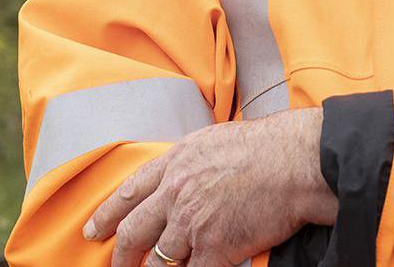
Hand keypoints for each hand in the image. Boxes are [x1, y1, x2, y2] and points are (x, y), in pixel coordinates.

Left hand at [83, 108, 336, 266]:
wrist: (298, 162)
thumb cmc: (270, 147)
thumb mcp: (217, 140)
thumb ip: (193, 161)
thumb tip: (184, 176)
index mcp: (177, 163)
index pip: (130, 191)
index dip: (108, 214)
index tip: (95, 230)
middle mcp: (177, 193)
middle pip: (135, 230)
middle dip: (122, 254)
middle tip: (117, 265)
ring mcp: (193, 222)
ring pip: (160, 259)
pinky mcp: (215, 247)